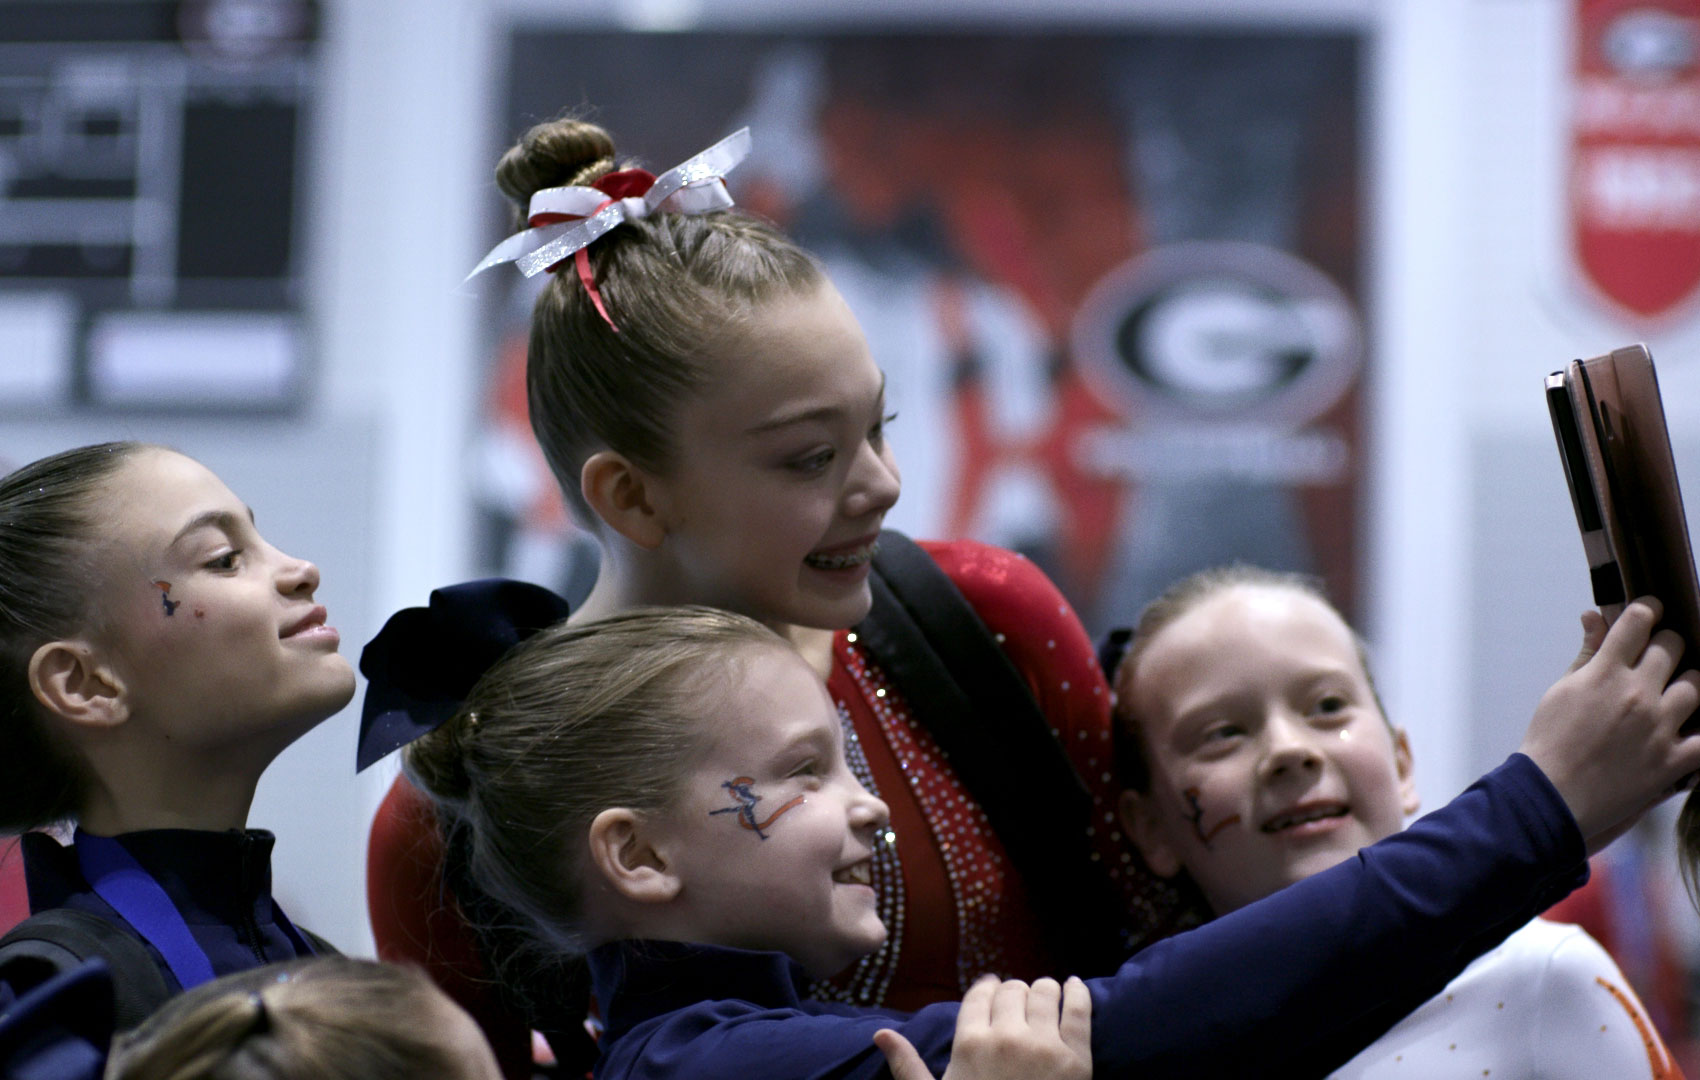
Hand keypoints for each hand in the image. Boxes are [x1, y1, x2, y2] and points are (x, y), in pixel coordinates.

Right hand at [873, 975, 1091, 1079]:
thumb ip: (908, 1066)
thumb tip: (881, 1034)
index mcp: (971, 1044)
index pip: (981, 993)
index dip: (987, 987)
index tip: (992, 989)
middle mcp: (1007, 1037)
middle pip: (1013, 990)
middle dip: (1014, 993)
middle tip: (1018, 1003)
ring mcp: (1046, 1045)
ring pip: (1045, 992)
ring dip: (1043, 991)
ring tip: (1044, 997)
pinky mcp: (1078, 1057)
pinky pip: (1080, 1009)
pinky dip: (1078, 992)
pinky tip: (1074, 985)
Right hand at [1517, 598, 1699, 850]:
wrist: (1551, 796)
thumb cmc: (1549, 742)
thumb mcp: (1561, 690)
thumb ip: (1587, 653)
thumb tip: (1594, 617)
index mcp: (1605, 672)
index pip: (1638, 621)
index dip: (1647, 609)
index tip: (1649, 612)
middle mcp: (1637, 694)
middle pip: (1673, 646)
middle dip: (1666, 645)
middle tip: (1658, 656)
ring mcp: (1659, 727)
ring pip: (1696, 686)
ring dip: (1685, 685)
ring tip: (1672, 695)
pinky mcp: (1673, 760)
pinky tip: (1691, 729)